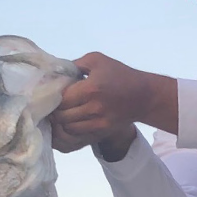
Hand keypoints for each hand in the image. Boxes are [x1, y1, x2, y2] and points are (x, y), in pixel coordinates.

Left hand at [50, 52, 178, 155]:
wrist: (143, 96)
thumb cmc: (119, 74)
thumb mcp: (97, 60)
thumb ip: (75, 64)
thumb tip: (56, 72)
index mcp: (91, 88)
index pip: (62, 99)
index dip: (54, 99)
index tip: (53, 95)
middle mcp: (94, 107)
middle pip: (63, 116)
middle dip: (56, 112)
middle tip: (54, 107)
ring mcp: (99, 122)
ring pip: (69, 128)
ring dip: (62, 123)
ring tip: (62, 115)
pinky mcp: (103, 131)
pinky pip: (80, 135)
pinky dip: (71, 130)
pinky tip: (71, 122)